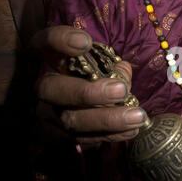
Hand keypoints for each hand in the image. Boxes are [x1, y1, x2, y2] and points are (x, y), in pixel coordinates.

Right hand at [32, 26, 145, 144]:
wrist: (87, 113)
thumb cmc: (99, 80)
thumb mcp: (105, 69)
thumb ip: (111, 67)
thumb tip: (121, 71)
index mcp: (53, 61)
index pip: (44, 44)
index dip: (60, 41)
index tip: (86, 42)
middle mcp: (44, 86)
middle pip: (51, 88)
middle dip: (87, 92)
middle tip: (121, 90)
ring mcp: (46, 113)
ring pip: (69, 119)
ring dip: (107, 119)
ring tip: (137, 116)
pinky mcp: (56, 137)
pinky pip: (81, 139)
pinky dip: (109, 135)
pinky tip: (132, 130)